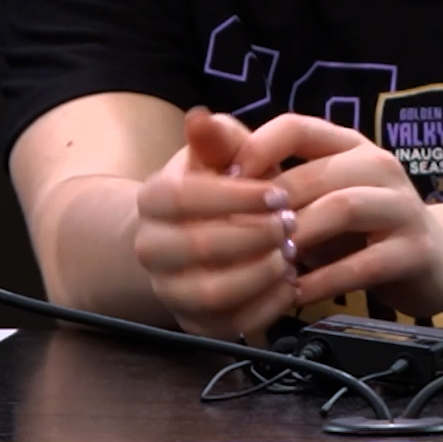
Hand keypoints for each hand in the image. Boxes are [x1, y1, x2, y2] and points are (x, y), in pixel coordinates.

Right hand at [127, 110, 303, 339]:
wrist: (199, 236)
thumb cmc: (220, 188)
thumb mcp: (220, 156)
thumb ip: (216, 138)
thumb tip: (200, 116)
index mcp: (152, 201)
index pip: (184, 198)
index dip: (236, 197)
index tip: (279, 194)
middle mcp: (150, 249)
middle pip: (199, 247)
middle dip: (254, 236)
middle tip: (292, 224)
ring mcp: (170, 291)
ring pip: (213, 292)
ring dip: (261, 273)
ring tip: (290, 254)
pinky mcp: (196, 324)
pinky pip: (231, 325)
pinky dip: (266, 307)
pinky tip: (289, 283)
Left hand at [237, 113, 442, 317]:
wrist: (438, 261)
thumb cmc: (359, 228)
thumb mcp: (311, 195)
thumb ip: (261, 167)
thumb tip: (199, 125)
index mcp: (348, 145)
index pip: (296, 127)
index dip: (255, 150)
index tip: (223, 185)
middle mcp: (378, 166)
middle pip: (315, 173)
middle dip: (270, 207)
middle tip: (233, 238)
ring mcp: (401, 207)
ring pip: (342, 208)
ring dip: (297, 238)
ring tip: (267, 263)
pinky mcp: (414, 250)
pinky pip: (363, 263)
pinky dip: (323, 280)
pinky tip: (296, 295)